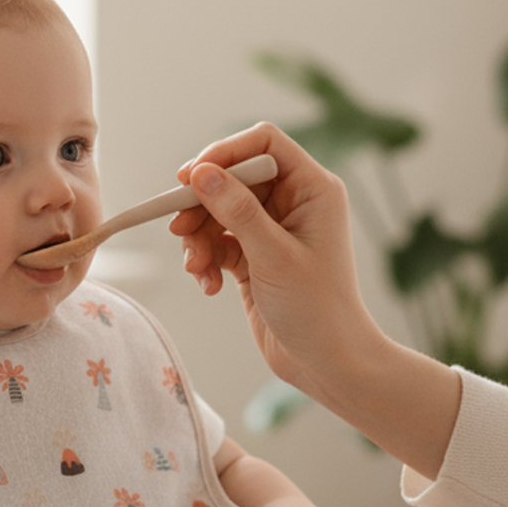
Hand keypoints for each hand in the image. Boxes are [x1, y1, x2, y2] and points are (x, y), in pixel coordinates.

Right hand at [170, 122, 461, 479]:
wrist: (327, 364)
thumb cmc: (317, 309)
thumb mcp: (273, 256)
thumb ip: (237, 211)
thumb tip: (201, 173)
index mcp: (312, 189)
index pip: (263, 142)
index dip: (225, 152)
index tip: (191, 176)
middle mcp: (293, 202)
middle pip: (232, 177)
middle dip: (203, 204)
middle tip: (179, 229)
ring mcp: (273, 230)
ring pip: (219, 211)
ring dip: (199, 237)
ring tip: (196, 267)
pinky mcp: (255, 256)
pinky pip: (218, 242)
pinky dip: (206, 259)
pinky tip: (207, 285)